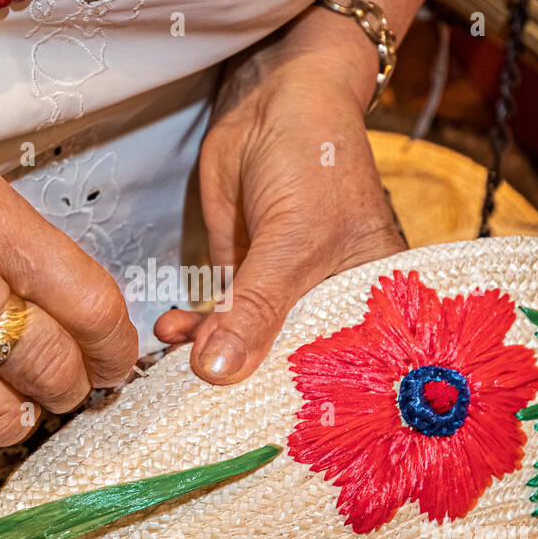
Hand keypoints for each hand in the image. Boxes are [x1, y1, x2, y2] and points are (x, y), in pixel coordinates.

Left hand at [155, 17, 405, 382]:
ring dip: (206, 357)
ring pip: (246, 345)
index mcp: (368, 306)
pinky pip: (218, 317)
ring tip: (170, 370)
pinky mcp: (245, 275)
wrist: (276, 96)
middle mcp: (329, 307)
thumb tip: (218, 372)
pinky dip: (192, 328)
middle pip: (288, 368)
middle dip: (243, 389)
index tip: (255, 441)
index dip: (301, 408)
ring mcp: (283, 292)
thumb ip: (255, 308)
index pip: (339, 375)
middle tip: (196, 416)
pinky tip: (169, 334)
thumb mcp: (290, 239)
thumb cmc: (314, 157)